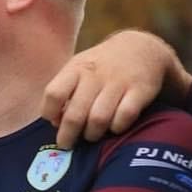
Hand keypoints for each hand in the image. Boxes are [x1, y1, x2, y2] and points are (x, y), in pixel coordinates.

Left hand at [43, 30, 185, 147]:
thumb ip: (64, 92)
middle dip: (68, 134)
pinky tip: (114, 128)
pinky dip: (117, 127)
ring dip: (92, 134)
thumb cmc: (102, 65)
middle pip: (75, 114)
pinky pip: (125, 116)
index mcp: (76, 69)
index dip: (50, 112)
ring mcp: (118, 83)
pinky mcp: (140, 91)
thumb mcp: (78, 68)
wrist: (141, 47)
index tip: (54, 122)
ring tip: (91, 136)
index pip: (54, 93)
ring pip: (98, 119)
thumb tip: (55, 122)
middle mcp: (95, 76)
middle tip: (67, 144)